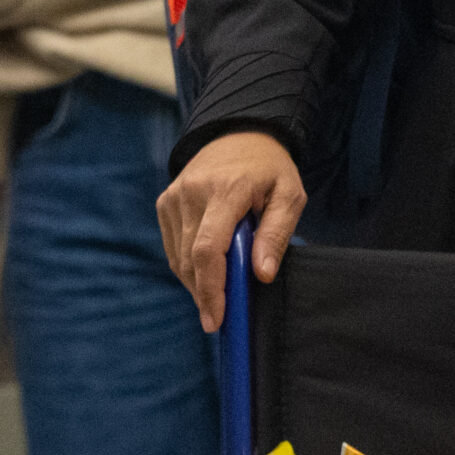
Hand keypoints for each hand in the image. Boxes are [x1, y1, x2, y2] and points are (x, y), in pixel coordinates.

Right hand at [156, 130, 306, 330]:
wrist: (239, 134)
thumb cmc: (270, 169)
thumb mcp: (290, 195)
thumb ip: (276, 234)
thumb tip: (262, 275)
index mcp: (227, 191)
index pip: (209, 249)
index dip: (210, 288)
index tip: (216, 319)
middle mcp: (193, 193)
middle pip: (190, 259)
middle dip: (205, 294)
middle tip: (221, 318)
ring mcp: (174, 197)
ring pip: (178, 257)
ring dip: (196, 283)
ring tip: (218, 295)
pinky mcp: (165, 203)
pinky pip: (173, 246)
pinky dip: (188, 266)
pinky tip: (207, 272)